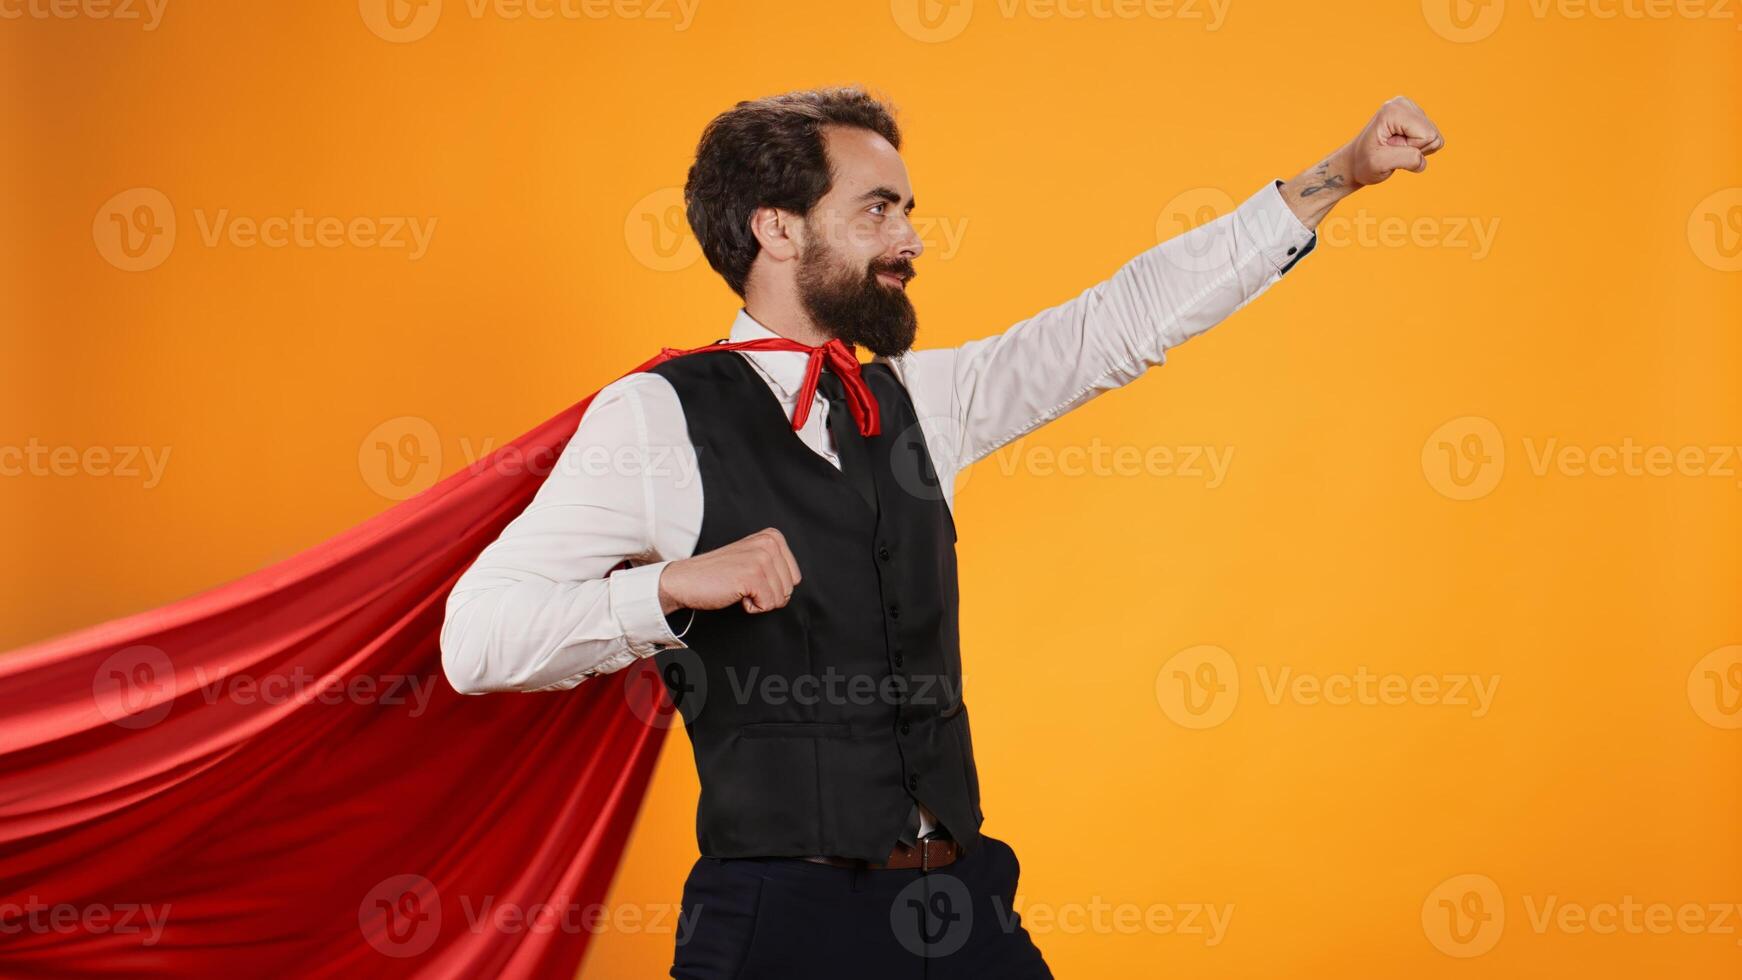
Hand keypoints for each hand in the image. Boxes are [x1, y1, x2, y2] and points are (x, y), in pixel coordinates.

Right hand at [657, 527, 801, 614]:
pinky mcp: (753, 576)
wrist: (686, 580)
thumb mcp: (752, 558)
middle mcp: (769, 543)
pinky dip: (751, 608)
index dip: (773, 586)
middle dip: (768, 594)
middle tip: (742, 583)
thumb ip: (776, 564)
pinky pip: (768, 605)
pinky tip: (736, 594)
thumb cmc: (717, 574)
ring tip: (738, 587)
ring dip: (758, 601)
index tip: (750, 577)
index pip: (795, 577)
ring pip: (780, 598)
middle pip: (790, 588)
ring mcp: (762, 558)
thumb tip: (795, 583)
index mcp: (772, 537)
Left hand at [1344, 95, 1445, 187]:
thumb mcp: (1379, 164)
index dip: (1412, 149)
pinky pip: (1432, 138)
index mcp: (1394, 110)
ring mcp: (1410, 108)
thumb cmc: (1364, 163)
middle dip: (1415, 149)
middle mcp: (1403, 103)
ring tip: (1394, 148)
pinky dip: (1417, 147)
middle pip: (1433, 135)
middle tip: (1392, 150)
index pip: (1427, 135)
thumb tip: (1422, 159)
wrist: (1356, 161)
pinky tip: (1400, 145)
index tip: (1390, 149)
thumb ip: (1405, 159)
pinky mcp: (1414, 116)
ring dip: (1415, 149)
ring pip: (1434, 137)